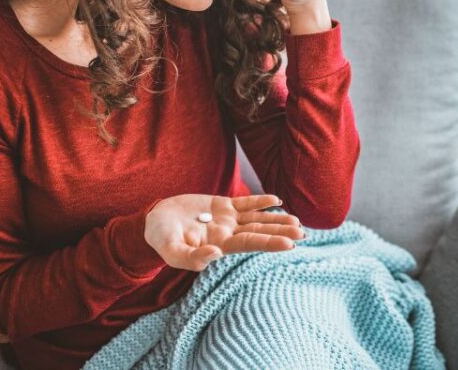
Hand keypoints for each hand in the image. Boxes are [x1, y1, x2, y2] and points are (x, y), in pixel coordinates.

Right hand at [144, 193, 305, 271]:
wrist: (153, 221)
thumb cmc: (160, 239)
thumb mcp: (170, 251)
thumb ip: (191, 258)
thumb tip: (216, 255)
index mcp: (219, 245)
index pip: (250, 243)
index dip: (270, 242)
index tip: (291, 244)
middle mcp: (227, 233)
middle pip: (259, 231)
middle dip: (281, 232)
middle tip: (303, 233)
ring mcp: (226, 219)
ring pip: (257, 218)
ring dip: (277, 218)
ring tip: (297, 221)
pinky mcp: (221, 205)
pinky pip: (245, 203)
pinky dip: (260, 201)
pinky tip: (276, 200)